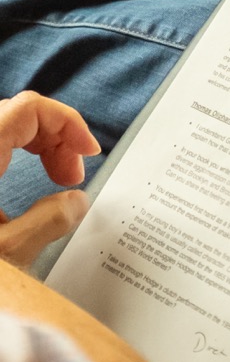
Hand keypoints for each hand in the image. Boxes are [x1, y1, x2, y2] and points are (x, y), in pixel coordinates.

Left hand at [0, 91, 99, 266]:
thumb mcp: (6, 253)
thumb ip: (47, 224)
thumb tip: (77, 202)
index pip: (30, 108)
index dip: (68, 123)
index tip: (89, 153)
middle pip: (20, 116)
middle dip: (58, 140)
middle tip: (75, 177)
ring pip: (7, 131)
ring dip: (41, 150)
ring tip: (60, 183)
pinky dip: (19, 160)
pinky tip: (29, 189)